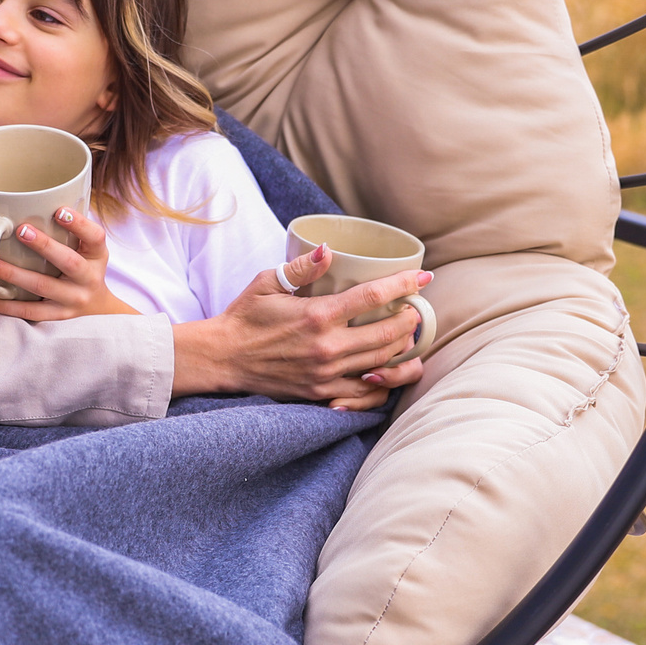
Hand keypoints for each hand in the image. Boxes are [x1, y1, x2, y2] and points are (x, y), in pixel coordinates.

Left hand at [0, 206, 138, 320]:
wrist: (98, 312)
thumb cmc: (85, 268)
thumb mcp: (89, 249)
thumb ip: (70, 229)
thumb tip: (32, 197)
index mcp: (97, 256)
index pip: (94, 236)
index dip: (79, 224)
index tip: (59, 210)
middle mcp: (89, 278)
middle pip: (68, 261)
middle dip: (44, 246)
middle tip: (21, 230)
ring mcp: (73, 300)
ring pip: (43, 287)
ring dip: (17, 275)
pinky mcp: (58, 316)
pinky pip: (31, 312)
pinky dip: (7, 305)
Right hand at [169, 247, 431, 409]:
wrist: (222, 359)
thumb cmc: (244, 317)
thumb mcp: (267, 283)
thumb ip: (301, 268)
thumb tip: (327, 249)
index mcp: (317, 315)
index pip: (373, 297)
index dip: (404, 285)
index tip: (422, 278)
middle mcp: (327, 347)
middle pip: (388, 334)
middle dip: (410, 320)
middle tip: (414, 310)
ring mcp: (327, 374)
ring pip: (383, 364)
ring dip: (403, 351)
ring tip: (409, 339)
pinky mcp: (321, 394)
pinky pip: (365, 395)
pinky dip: (383, 384)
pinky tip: (389, 372)